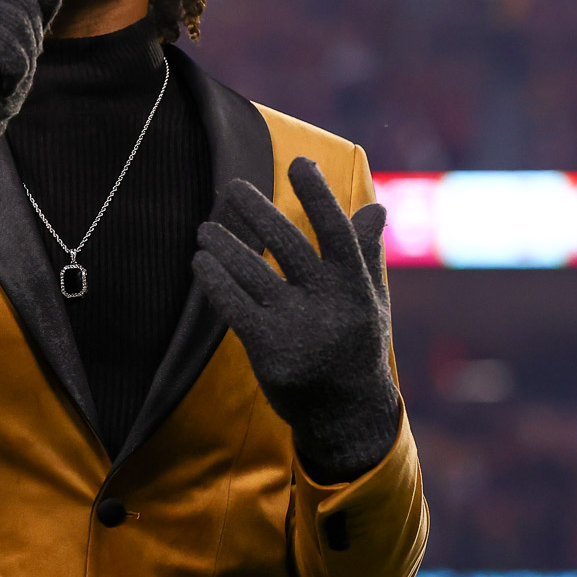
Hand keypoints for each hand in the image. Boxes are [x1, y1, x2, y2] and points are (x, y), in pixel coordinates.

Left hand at [192, 158, 400, 482]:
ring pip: (252, 271)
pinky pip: (233, 305)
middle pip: (286, 243)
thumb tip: (376, 207)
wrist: (347, 414)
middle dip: (255, 210)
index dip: (318, 194)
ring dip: (224, 244)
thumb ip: (365, 254)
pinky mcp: (269, 349)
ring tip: (205, 226)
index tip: (299, 162)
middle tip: (230, 185)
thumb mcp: (369, 300)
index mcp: (355, 284)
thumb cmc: (356, 347)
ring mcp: (299, 326)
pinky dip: (214, 279)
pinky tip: (200, 261)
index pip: (336, 229)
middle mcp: (329, 302)